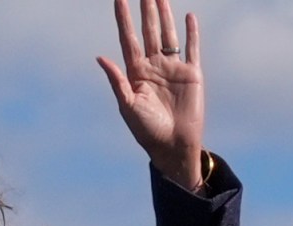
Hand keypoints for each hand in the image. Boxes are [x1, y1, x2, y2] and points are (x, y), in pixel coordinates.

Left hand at [98, 0, 206, 190]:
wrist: (173, 146)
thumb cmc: (147, 131)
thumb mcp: (127, 106)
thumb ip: (117, 80)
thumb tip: (100, 57)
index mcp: (136, 73)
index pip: (128, 39)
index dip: (123, 19)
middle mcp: (154, 67)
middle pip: (148, 32)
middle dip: (145, 11)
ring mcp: (173, 68)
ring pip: (168, 35)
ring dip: (165, 16)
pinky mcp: (192, 74)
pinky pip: (192, 48)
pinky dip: (191, 33)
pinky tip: (188, 16)